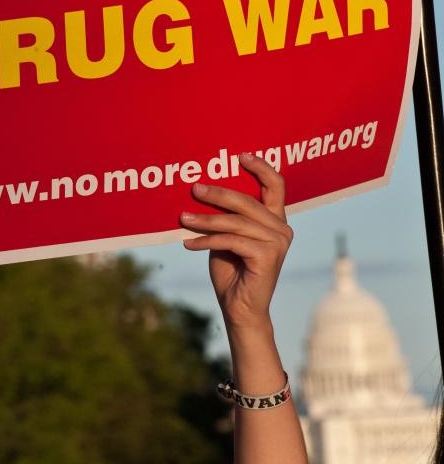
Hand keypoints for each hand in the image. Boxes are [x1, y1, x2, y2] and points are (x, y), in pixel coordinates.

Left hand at [179, 153, 292, 329]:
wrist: (240, 308)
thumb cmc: (231, 270)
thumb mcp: (225, 237)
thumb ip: (223, 217)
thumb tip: (199, 191)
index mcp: (274, 219)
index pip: (275, 185)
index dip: (260, 167)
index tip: (240, 155)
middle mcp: (281, 228)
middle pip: (248, 200)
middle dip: (218, 193)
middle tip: (194, 188)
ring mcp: (278, 242)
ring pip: (236, 222)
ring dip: (205, 219)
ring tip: (182, 218)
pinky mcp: (268, 256)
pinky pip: (231, 240)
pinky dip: (207, 240)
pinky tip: (188, 243)